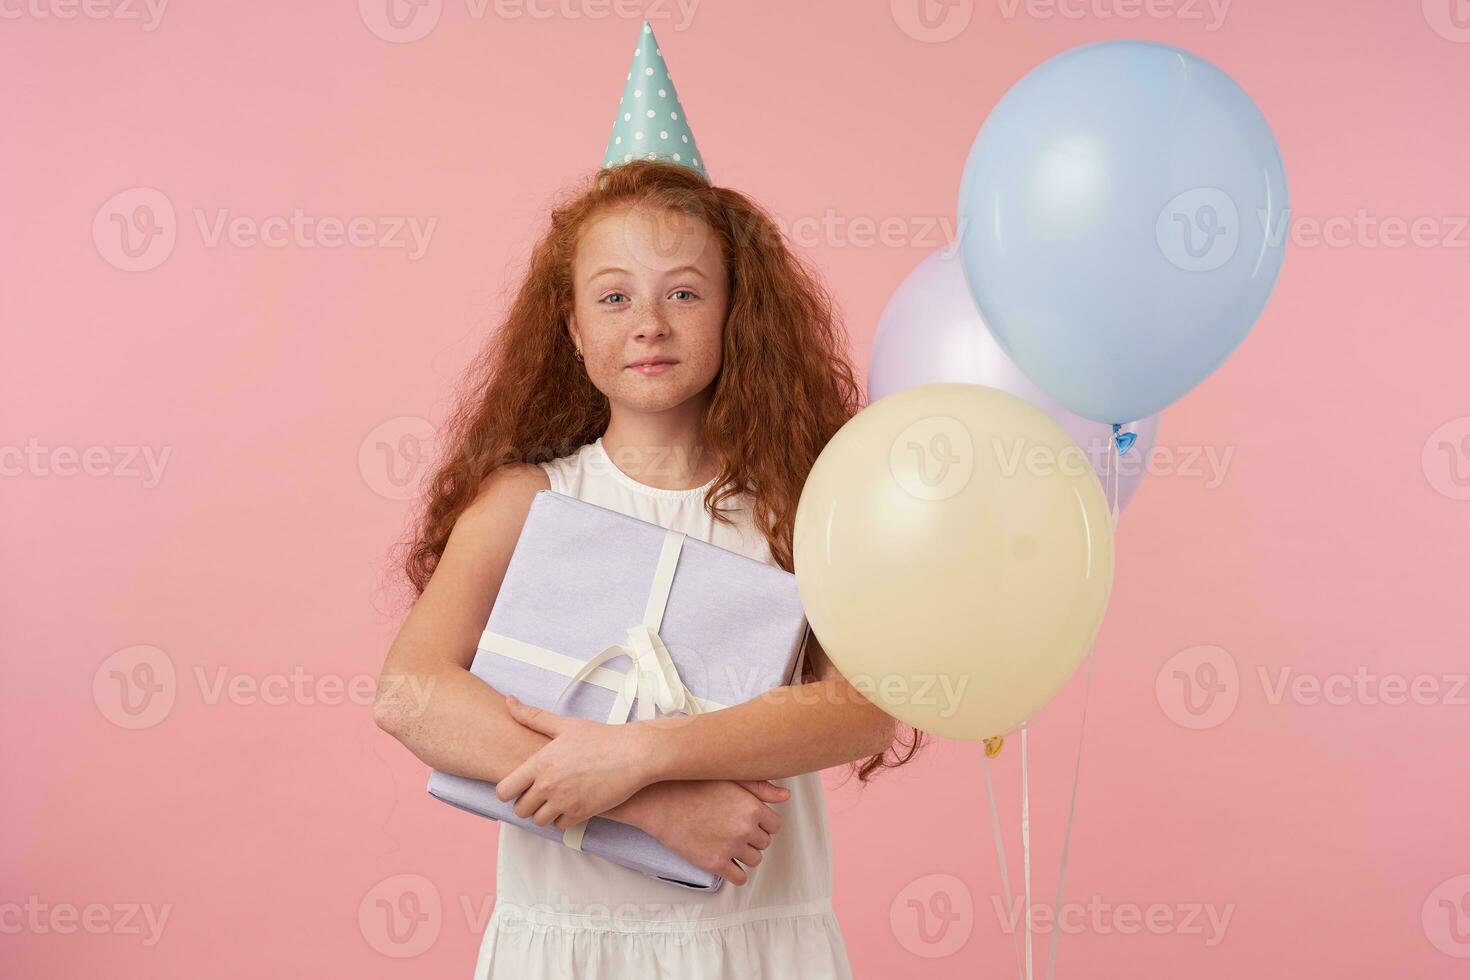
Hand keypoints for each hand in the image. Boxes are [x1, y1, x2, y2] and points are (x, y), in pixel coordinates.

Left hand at [495, 695, 659, 827]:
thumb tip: (509, 701)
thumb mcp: (564, 725)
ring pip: (539, 821)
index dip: (508, 790)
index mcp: (540, 764)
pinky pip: (560, 825)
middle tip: (538, 793)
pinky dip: (563, 818)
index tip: (519, 785)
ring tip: (554, 799)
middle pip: (519, 810)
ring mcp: (564, 801)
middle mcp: (548, 785)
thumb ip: (533, 717)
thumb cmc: (600, 737)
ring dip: (544, 812)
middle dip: (526, 803)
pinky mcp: (581, 813)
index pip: (504, 790)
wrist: (633, 754)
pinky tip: (570, 803)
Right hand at [634, 779, 788, 885]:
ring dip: (745, 854)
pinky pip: (739, 878)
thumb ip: (760, 788)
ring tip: (729, 844)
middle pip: (764, 843)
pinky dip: (736, 873)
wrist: (661, 801)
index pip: (775, 826)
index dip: (763, 824)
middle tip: (734, 830)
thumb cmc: (693, 785)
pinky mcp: (714, 863)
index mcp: (752, 807)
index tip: (750, 821)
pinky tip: (726, 863)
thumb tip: (785, 796)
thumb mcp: (730, 778)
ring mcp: (730, 847)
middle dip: (753, 838)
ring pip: (754, 861)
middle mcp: (745, 828)